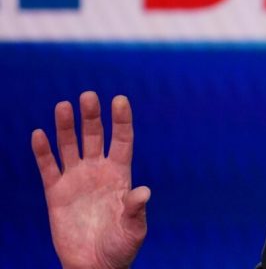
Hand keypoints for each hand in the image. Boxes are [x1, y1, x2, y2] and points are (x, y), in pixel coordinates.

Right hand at [31, 91, 149, 268]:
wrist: (95, 266)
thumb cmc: (121, 247)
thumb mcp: (134, 229)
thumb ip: (136, 209)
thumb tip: (144, 192)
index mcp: (121, 174)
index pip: (121, 140)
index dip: (121, 120)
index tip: (119, 99)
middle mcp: (98, 171)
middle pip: (94, 136)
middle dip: (92, 116)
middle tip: (88, 95)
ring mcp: (77, 180)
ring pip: (70, 146)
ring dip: (66, 126)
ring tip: (63, 106)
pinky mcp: (56, 193)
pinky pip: (48, 168)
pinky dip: (43, 152)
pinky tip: (39, 134)